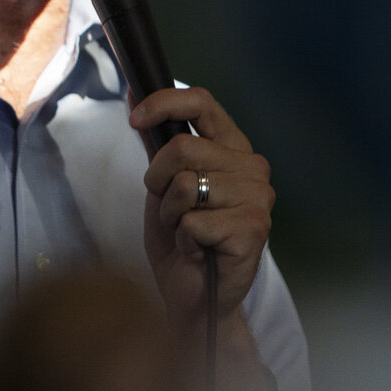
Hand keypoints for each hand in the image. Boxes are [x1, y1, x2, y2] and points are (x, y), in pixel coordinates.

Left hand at [132, 88, 273, 332]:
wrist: (192, 297)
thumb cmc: (179, 240)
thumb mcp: (161, 184)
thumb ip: (155, 140)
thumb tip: (132, 93)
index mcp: (233, 149)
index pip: (203, 102)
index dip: (164, 103)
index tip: (134, 118)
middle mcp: (253, 167)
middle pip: (182, 147)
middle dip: (157, 183)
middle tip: (171, 213)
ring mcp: (258, 198)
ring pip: (184, 185)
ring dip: (170, 216)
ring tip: (187, 234)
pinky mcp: (254, 228)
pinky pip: (194, 220)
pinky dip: (183, 239)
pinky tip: (198, 251)